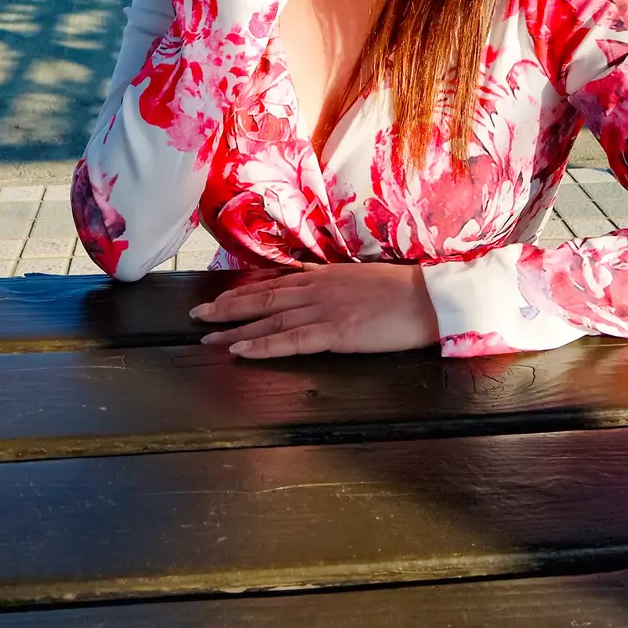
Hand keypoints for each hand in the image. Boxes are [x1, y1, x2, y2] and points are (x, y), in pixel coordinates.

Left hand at [191, 263, 440, 357]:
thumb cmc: (400, 290)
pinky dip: (262, 345)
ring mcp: (324, 310)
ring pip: (269, 320)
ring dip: (235, 329)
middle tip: (197, 317)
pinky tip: (241, 351)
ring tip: (207, 338)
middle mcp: (317, 289)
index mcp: (324, 276)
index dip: (243, 293)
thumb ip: (331, 281)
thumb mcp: (359, 277)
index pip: (274, 285)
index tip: (218, 300)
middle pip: (262, 299)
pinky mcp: (336, 333)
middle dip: (227, 308)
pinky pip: (291, 341)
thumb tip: (309, 278)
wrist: (429, 299)